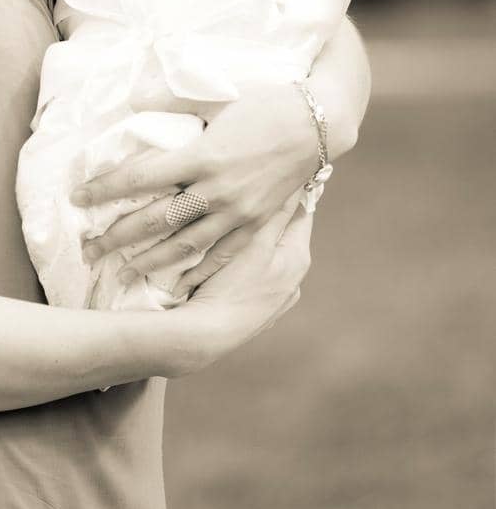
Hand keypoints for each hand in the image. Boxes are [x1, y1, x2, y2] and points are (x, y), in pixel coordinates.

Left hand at [71, 84, 319, 290]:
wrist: (317, 122)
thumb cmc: (265, 101)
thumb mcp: (216, 98)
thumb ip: (173, 106)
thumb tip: (134, 104)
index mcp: (201, 156)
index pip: (139, 178)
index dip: (105, 189)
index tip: (77, 198)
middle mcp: (216, 189)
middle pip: (155, 220)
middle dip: (116, 237)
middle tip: (86, 251)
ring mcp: (237, 211)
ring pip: (184, 245)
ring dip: (149, 260)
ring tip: (122, 270)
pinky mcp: (256, 223)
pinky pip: (221, 253)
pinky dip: (197, 269)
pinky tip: (176, 281)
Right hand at [169, 198, 313, 373]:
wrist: (207, 334)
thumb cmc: (231, 285)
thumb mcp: (256, 243)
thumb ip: (276, 214)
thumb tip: (295, 186)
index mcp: (297, 259)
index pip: (301, 214)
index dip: (289, 193)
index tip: (274, 174)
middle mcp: (293, 280)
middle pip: (284, 235)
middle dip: (266, 217)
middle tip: (245, 195)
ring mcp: (276, 299)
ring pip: (267, 257)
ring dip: (253, 242)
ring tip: (231, 227)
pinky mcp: (256, 311)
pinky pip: (254, 277)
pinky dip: (243, 265)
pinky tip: (225, 263)